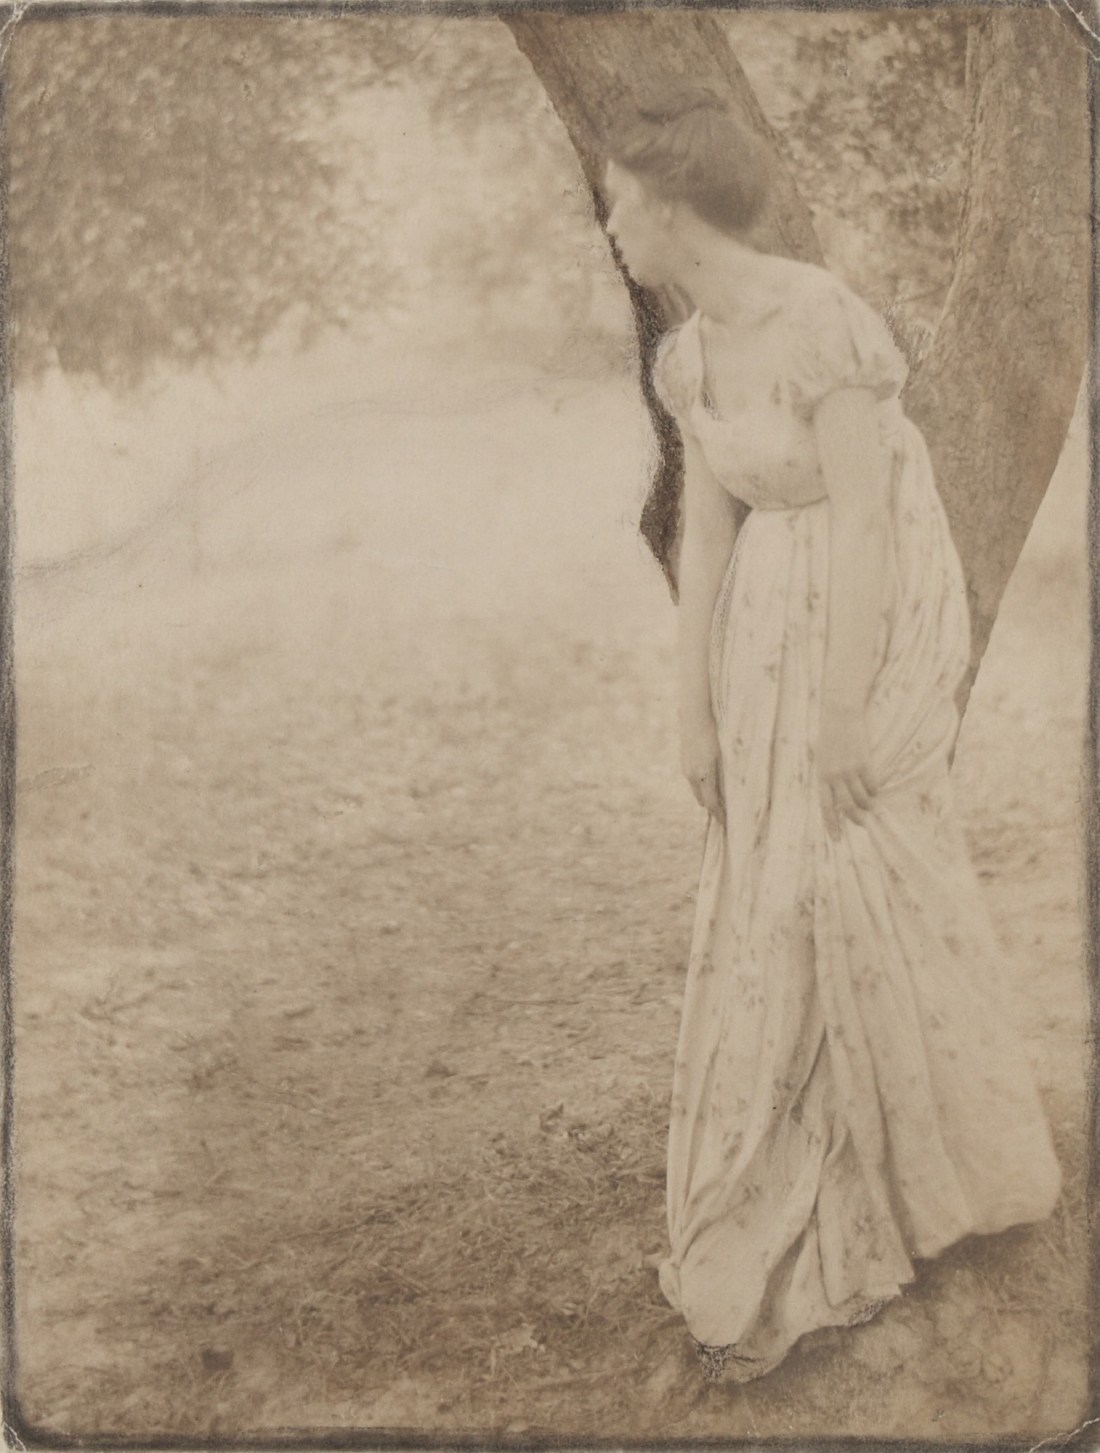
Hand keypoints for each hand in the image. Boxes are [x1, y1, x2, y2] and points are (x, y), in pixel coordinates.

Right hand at [680, 712, 724, 825]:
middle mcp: (692, 775)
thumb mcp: (723, 754)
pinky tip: (711, 779)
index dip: (720, 816)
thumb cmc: (713, 733)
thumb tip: (731, 793)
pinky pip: (693, 780)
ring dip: (707, 796)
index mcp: (703, 775)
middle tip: (727, 813)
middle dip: (714, 808)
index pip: (712, 803)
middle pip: (702, 800)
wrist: (694, 715)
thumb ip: (725, 775)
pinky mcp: (684, 761)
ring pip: (697, 790)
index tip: (728, 825)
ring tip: (721, 799)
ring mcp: (686, 768)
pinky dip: (702, 785)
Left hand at [817, 703, 877, 839]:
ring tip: (871, 807)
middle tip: (862, 824)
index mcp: (821, 776)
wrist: (840, 714)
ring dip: (868, 806)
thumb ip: (827, 777)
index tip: (837, 839)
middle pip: (846, 807)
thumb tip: (837, 797)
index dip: (832, 824)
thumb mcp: (822, 758)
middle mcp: (834, 776)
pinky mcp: (864, 762)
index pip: (826, 807)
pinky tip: (875, 791)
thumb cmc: (829, 736)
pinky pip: (872, 785)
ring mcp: (850, 770)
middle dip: (855, 819)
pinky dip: (875, 791)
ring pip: (862, 798)